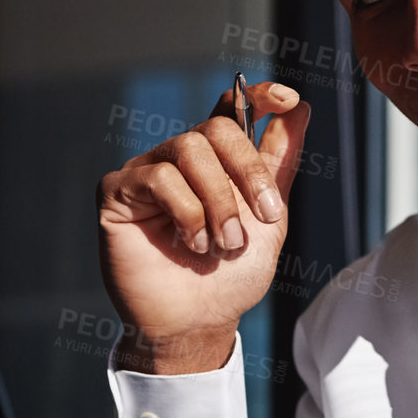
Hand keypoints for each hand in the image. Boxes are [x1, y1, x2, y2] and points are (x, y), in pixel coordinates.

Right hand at [96, 82, 310, 371]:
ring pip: (188, 150)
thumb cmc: (231, 275)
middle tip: (263, 218)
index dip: (258, 95)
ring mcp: (146, 172)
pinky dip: (187, 211)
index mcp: (218, 162)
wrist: (198, 322)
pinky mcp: (117, 192)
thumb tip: (300, 109)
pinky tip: (193, 243)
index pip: (232, 109)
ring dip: (219, 202)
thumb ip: (279, 166)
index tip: (287, 99)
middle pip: (217, 129)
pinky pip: (158, 178)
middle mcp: (180, 159)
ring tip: (225, 244)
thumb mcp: (269, 219)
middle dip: (248, 172)